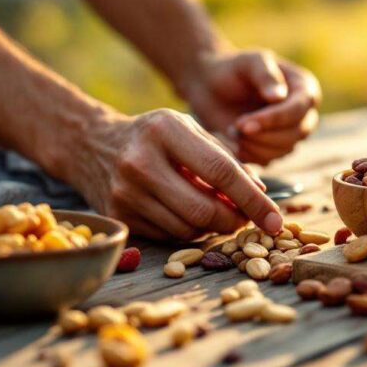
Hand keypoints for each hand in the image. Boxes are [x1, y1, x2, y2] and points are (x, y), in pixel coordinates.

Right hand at [71, 108, 282, 240]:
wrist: (90, 144)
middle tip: (245, 218)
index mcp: (166, 130)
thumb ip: (227, 159)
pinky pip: (168, 236)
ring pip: (188, 228)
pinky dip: (188, 230)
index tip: (276, 220)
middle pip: (205, 208)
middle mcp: (141, 161)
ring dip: (212, 227)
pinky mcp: (118, 215)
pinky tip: (188, 213)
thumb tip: (260, 194)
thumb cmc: (154, 135)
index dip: (254, 199)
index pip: (222, 172)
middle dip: (234, 220)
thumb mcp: (190, 130)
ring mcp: (125, 191)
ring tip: (216, 211)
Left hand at [182, 49, 320, 164]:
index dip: (274, 119)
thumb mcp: (249, 62)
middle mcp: (303, 113)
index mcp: (304, 88)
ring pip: (284, 150)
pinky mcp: (274, 148)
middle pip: (296, 133)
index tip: (244, 123)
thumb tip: (279, 97)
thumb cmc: (233, 68)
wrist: (211, 85)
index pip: (299, 109)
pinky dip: (249, 154)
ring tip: (231, 130)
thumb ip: (265, 75)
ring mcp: (290, 132)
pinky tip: (232, 141)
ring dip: (255, 145)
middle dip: (264, 135)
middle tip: (235, 127)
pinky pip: (269, 160)